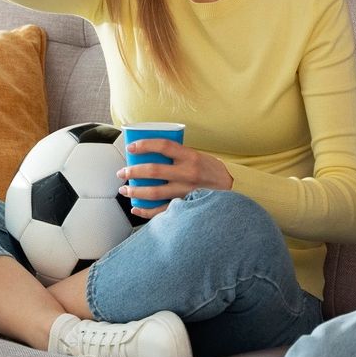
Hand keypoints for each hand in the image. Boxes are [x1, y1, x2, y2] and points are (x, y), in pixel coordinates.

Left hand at [116, 138, 231, 217]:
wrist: (233, 190)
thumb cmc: (210, 171)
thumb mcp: (197, 156)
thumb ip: (177, 156)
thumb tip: (150, 153)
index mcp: (190, 156)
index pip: (164, 146)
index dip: (144, 144)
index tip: (131, 147)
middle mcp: (188, 173)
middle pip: (154, 171)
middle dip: (133, 172)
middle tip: (122, 173)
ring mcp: (186, 192)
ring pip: (154, 193)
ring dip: (135, 192)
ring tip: (125, 191)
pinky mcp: (186, 206)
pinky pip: (162, 211)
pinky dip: (146, 212)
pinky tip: (136, 209)